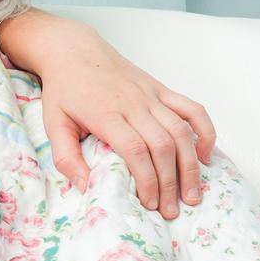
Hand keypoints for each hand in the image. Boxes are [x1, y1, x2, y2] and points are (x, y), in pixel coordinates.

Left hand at [39, 36, 215, 218]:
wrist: (74, 50)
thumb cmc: (64, 90)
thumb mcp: (54, 124)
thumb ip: (66, 157)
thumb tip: (85, 187)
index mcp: (106, 114)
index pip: (135, 150)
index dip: (146, 179)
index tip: (148, 203)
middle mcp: (134, 104)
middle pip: (163, 145)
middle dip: (170, 182)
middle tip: (171, 210)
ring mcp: (151, 95)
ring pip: (181, 131)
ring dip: (190, 166)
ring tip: (191, 194)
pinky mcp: (161, 89)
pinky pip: (192, 109)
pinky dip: (204, 131)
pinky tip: (205, 156)